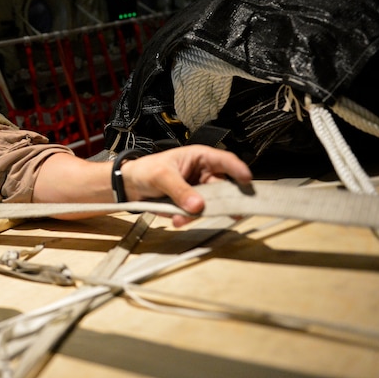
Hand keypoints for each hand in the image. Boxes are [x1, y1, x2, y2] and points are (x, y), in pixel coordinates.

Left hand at [121, 145, 252, 226]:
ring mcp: (199, 191)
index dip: (238, 169)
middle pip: (224, 187)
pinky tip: (176, 220)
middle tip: (231, 211)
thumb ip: (179, 189)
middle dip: (224, 200)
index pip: (224, 161)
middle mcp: (204, 174)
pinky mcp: (192, 205)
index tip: (246, 179)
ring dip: (200, 213)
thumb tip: (197, 205)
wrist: (131, 186)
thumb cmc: (147, 170)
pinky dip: (188, 219)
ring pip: (211, 205)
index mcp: (200, 157)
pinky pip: (197, 215)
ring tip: (181, 218)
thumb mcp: (162, 175)